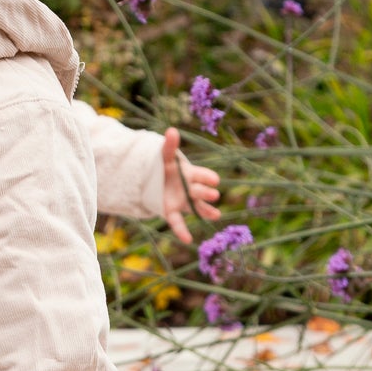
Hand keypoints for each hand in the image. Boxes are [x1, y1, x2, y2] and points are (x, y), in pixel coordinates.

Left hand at [160, 128, 219, 245]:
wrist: (156, 182)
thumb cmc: (166, 169)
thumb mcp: (165, 158)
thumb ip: (169, 147)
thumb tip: (171, 131)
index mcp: (190, 175)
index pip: (202, 175)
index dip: (207, 177)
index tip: (214, 179)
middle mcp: (190, 189)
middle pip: (200, 191)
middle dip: (206, 192)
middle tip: (214, 195)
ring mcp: (183, 202)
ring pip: (197, 207)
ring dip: (205, 211)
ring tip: (216, 215)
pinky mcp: (173, 212)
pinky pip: (178, 222)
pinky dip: (182, 230)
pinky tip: (187, 239)